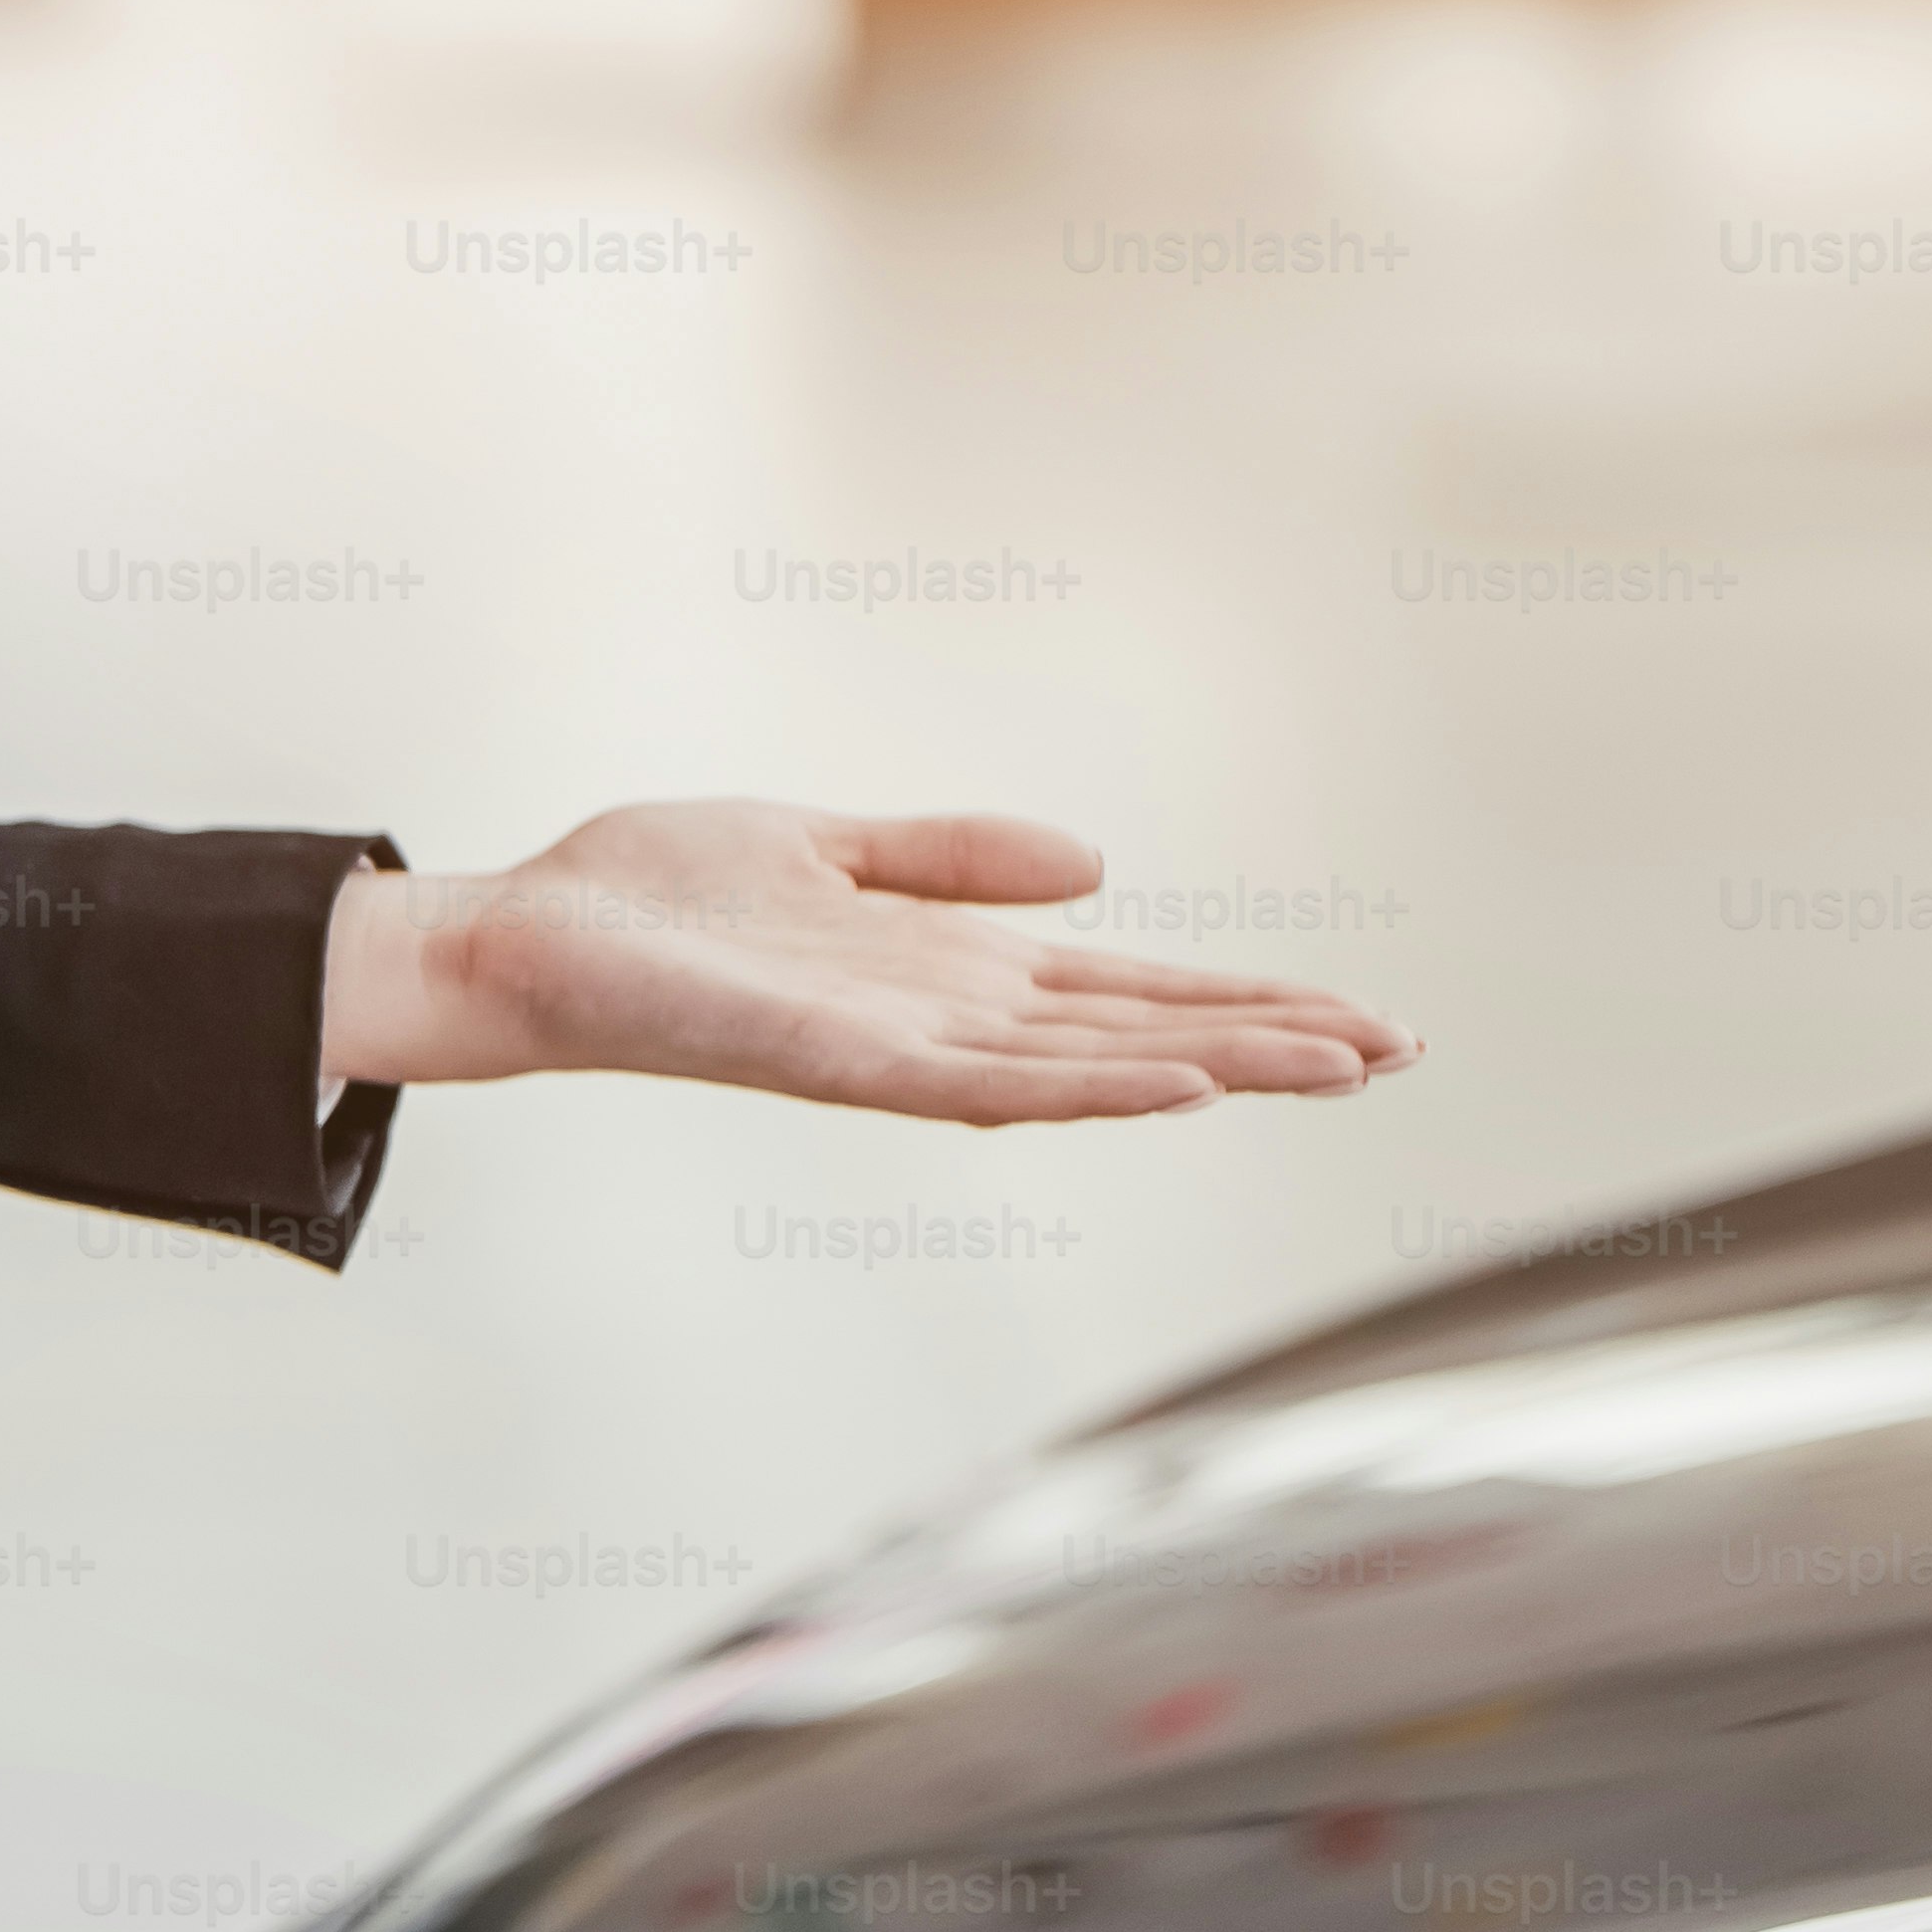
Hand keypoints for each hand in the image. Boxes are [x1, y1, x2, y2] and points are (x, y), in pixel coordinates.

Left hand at [317, 801, 1414, 1122]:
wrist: (528, 939)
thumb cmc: (654, 900)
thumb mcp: (826, 845)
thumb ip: (949, 858)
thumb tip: (1090, 865)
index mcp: (949, 970)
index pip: (1128, 993)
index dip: (1242, 1000)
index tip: (1361, 1013)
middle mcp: (945, 1022)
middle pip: (1141, 1035)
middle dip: (1269, 1040)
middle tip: (1403, 1048)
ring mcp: (903, 1050)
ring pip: (1093, 1067)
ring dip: (1216, 1064)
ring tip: (1340, 1062)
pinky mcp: (843, 1063)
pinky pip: (983, 1085)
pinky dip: (1084, 1086)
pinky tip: (1174, 1084)